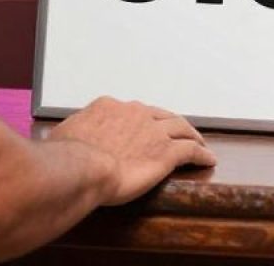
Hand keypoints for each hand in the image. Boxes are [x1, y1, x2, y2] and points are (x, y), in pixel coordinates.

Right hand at [47, 95, 215, 204]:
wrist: (84, 167)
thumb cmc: (67, 155)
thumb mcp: (64, 133)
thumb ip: (74, 131)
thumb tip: (69, 135)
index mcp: (110, 106)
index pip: (131, 111)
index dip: (140, 120)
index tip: (143, 128)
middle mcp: (135, 113)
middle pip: (160, 114)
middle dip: (169, 123)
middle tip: (177, 131)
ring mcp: (153, 131)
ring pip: (180, 127)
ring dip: (192, 134)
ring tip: (199, 142)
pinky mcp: (166, 153)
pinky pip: (190, 150)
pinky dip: (202, 153)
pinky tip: (209, 159)